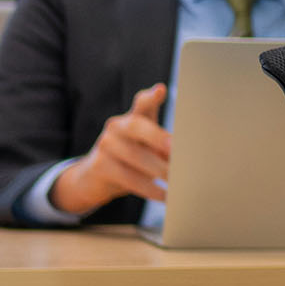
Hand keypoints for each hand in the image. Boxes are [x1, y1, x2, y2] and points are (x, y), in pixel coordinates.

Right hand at [49, 84, 172, 214]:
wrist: (94, 178)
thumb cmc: (131, 159)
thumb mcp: (147, 147)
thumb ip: (165, 145)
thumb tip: (191, 156)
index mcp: (133, 118)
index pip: (142, 103)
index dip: (151, 96)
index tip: (161, 90)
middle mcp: (117, 126)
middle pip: (137, 126)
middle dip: (157, 136)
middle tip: (175, 149)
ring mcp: (105, 145)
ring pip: (135, 156)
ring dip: (159, 170)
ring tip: (178, 181)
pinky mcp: (99, 166)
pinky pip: (129, 179)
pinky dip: (151, 189)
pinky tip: (165, 195)